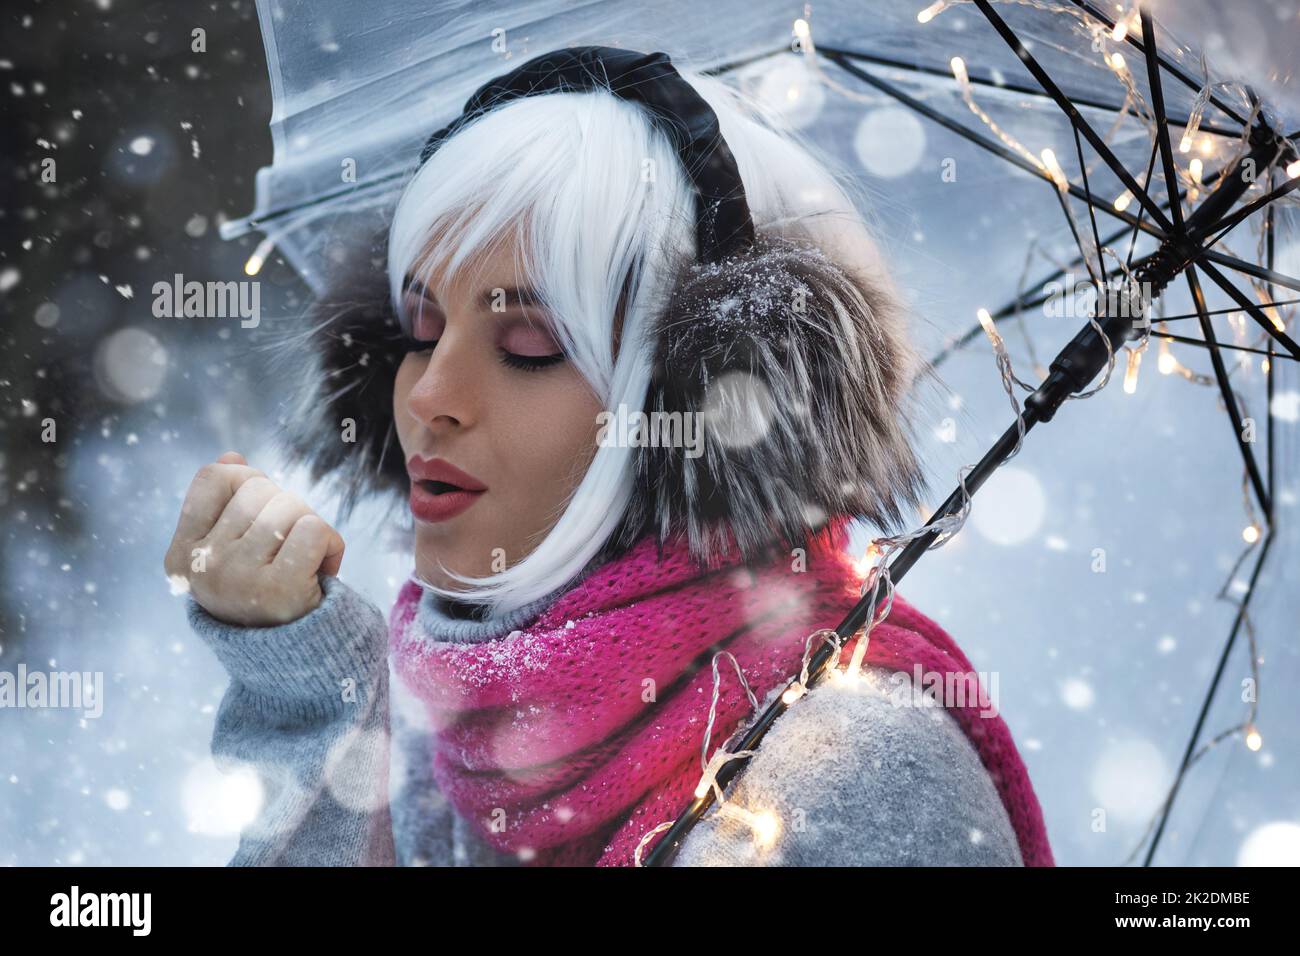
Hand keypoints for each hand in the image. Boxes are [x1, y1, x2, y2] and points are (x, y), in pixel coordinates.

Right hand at [163, 451, 345, 625]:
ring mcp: (237, 577)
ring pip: (290, 505)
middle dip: (285, 507)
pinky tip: (322, 569)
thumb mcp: (234, 550)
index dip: (247, 480)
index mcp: (181, 555)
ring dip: (310, 525)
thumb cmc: (263, 593)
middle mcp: (202, 566)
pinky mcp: (278, 588)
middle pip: (259, 488)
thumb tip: (231, 458)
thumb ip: (226, 504)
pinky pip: (314, 528)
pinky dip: (330, 543)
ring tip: (304, 560)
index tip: (260, 511)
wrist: (295, 656)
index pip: (213, 478)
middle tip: (288, 547)